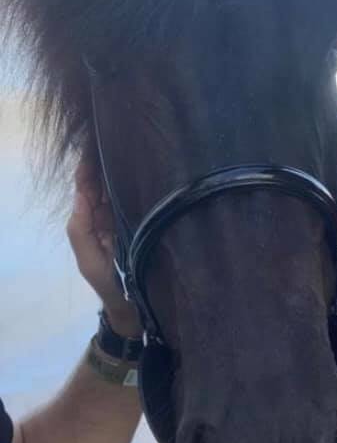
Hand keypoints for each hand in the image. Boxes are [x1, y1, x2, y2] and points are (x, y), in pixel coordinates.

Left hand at [66, 158, 140, 337]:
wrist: (135, 307)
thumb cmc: (109, 284)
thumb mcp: (89, 260)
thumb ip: (81, 229)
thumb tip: (83, 194)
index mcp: (90, 221)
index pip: (86, 187)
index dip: (88, 166)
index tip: (95, 143)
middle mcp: (106, 216)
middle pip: (103, 183)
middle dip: (105, 161)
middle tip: (117, 135)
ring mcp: (125, 219)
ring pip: (120, 189)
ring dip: (122, 169)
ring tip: (132, 145)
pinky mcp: (143, 222)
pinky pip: (136, 200)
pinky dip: (138, 185)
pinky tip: (148, 170)